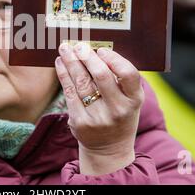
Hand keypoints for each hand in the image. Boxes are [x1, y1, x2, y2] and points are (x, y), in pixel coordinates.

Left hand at [54, 42, 144, 174]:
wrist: (108, 149)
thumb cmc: (120, 115)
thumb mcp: (129, 100)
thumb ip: (119, 79)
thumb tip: (96, 50)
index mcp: (134, 100)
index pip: (129, 74)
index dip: (114, 59)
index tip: (102, 50)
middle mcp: (118, 109)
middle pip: (101, 76)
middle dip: (87, 57)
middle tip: (79, 45)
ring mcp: (98, 117)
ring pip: (81, 82)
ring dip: (71, 61)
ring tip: (65, 49)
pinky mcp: (79, 122)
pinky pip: (69, 92)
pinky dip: (63, 74)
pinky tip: (60, 63)